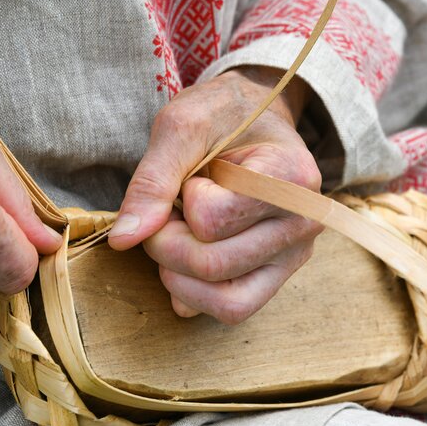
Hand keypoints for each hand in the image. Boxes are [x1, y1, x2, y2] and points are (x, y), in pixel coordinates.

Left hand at [108, 67, 322, 323]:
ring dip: (179, 277)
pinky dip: (196, 296)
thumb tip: (123, 240)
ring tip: (174, 237)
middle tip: (164, 213)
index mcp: (290, 178)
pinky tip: (183, 263)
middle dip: (165, 243)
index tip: (189, 178)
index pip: (211, 219)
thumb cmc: (223, 116)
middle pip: (212, 266)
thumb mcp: (181, 127)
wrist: (258, 116)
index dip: (181, 200)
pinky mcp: (278, 275)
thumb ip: (152, 181)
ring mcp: (294, 255)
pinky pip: (235, 309)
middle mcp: (303, 224)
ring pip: (227, 302)